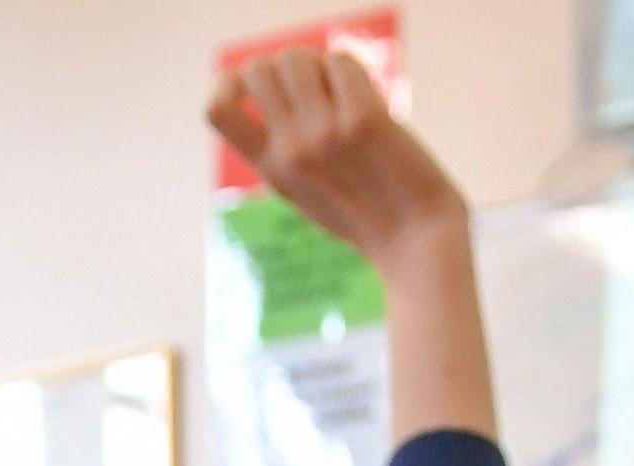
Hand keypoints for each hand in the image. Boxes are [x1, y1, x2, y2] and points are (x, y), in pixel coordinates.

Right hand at [207, 48, 467, 271]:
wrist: (418, 241)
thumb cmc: (364, 212)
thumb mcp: (304, 189)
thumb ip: (279, 147)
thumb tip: (264, 81)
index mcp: (270, 168)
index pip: (215, 109)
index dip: (228, 83)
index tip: (254, 89)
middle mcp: (291, 150)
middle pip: (256, 69)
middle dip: (283, 67)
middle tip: (315, 89)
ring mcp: (325, 133)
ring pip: (295, 57)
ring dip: (318, 63)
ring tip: (342, 91)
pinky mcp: (365, 119)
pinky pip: (341, 61)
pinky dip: (354, 69)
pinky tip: (369, 94)